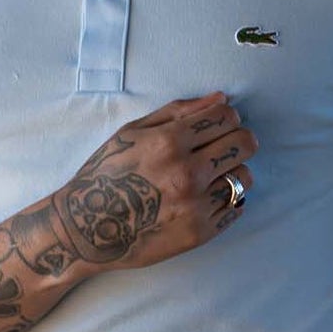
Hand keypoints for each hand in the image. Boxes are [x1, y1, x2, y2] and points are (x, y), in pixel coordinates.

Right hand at [53, 92, 257, 271]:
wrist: (87, 227)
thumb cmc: (106, 175)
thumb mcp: (132, 132)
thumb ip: (178, 112)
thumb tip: (220, 99)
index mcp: (169, 142)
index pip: (226, 116)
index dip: (227, 116)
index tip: (219, 124)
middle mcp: (187, 173)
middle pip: (244, 143)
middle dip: (238, 139)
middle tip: (222, 147)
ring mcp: (196, 205)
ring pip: (245, 176)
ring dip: (233, 171)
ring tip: (211, 176)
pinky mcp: (201, 232)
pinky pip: (236, 206)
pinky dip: (227, 199)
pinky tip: (205, 197)